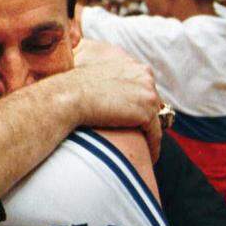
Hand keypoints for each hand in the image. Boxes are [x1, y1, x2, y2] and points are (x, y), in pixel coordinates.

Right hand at [71, 39, 161, 159]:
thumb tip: (108, 92)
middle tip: (141, 137)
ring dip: (150, 135)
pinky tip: (148, 159)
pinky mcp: (146, 113)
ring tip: (145, 151)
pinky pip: (155, 135)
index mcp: (134, 66)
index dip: (139, 105)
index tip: (135, 120)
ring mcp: (148, 94)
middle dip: (147, 119)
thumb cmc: (73, 88)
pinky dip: (152, 147)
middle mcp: (145, 76)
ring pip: (156, 120)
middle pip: (153, 103)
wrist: (69, 97)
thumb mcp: (95, 74)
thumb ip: (110, 79)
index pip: (144, 88)